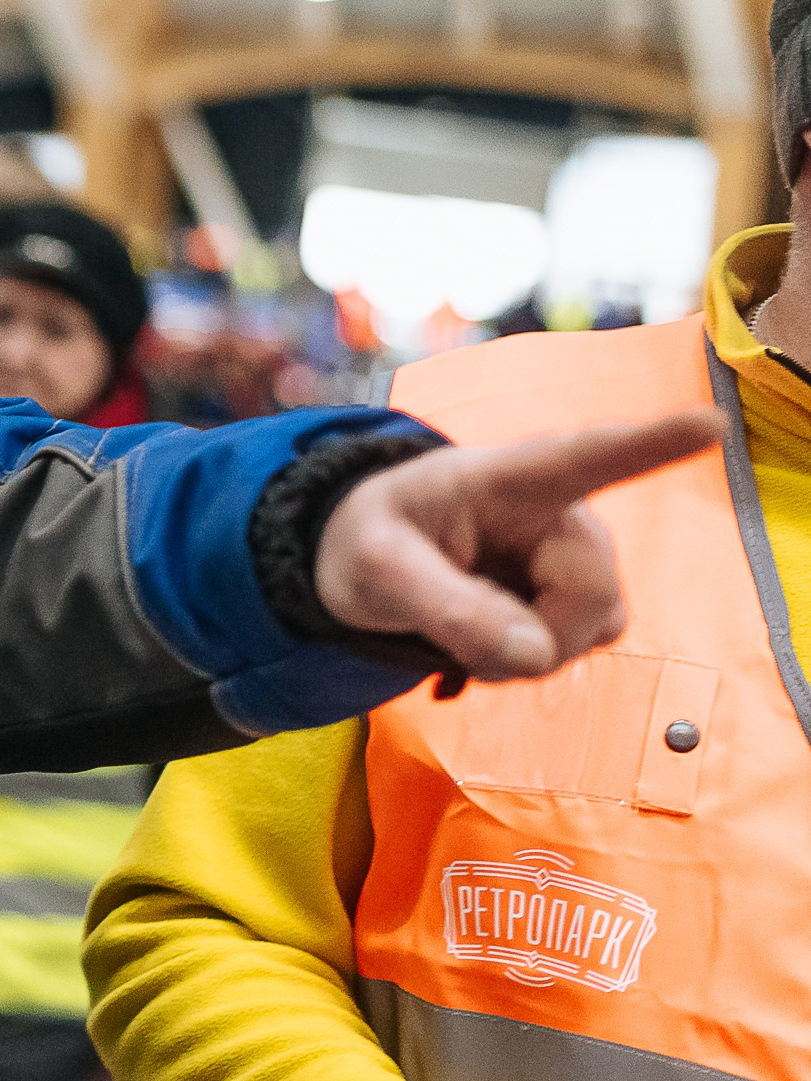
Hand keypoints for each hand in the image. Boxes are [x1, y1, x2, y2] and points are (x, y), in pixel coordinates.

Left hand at [315, 410, 722, 679]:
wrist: (375, 560)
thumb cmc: (372, 541)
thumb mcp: (376, 568)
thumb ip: (447, 608)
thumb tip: (536, 655)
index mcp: (508, 476)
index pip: (587, 456)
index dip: (651, 443)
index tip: (708, 422)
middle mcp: (563, 509)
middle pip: (590, 595)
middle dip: (528, 633)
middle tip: (455, 622)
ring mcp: (579, 555)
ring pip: (590, 630)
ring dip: (523, 649)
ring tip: (467, 616)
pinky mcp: (582, 596)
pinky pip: (578, 648)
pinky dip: (528, 657)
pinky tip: (492, 631)